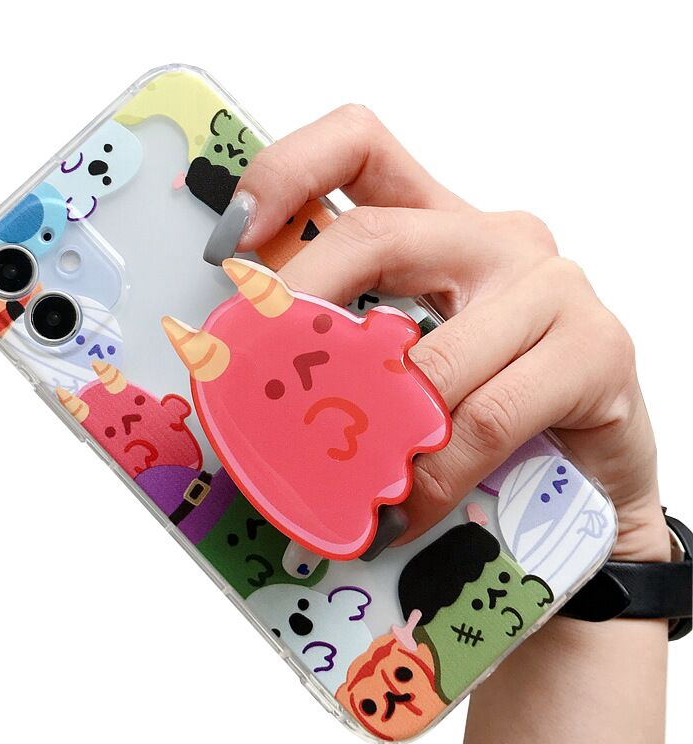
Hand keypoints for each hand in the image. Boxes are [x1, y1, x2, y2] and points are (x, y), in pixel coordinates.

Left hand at [222, 104, 667, 562]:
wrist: (589, 475)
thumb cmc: (488, 411)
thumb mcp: (407, 366)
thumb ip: (349, 349)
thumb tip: (249, 376)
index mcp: (439, 227)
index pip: (360, 148)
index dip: (288, 170)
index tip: (231, 236)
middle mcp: (494, 240)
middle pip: (376, 237)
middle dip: (301, 313)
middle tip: (262, 381)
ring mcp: (551, 287)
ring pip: (430, 361)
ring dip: (375, 436)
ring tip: (345, 488)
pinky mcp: (596, 348)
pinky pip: (483, 420)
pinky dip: (433, 476)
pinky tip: (408, 511)